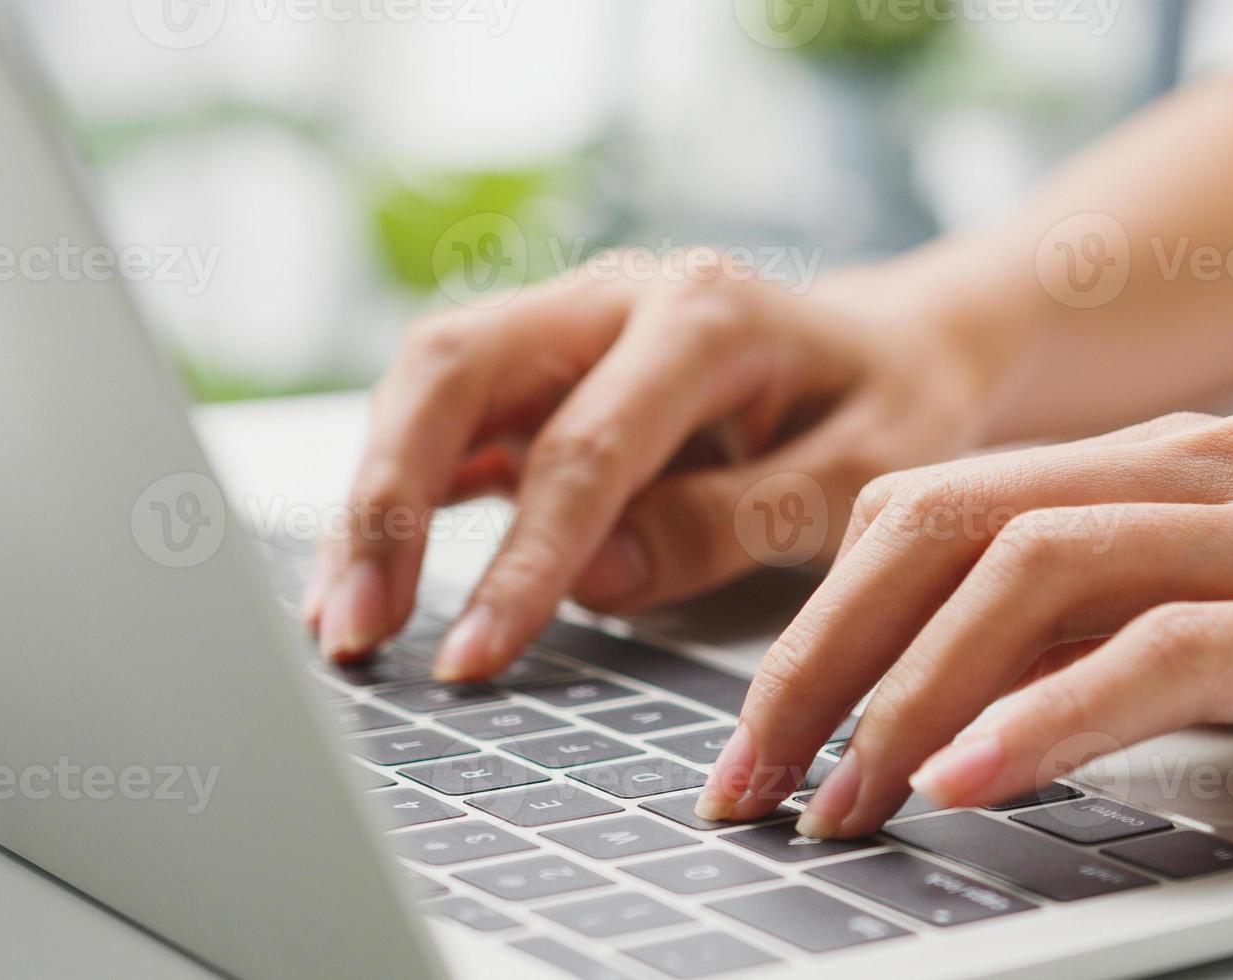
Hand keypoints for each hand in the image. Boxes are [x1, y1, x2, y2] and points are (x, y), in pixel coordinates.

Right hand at [306, 252, 996, 680]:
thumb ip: (733, 521)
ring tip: (339, 624)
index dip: (523, 560)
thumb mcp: (862, 473)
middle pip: (456, 370)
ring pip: (424, 386)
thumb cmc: (889, 410)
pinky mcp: (537, 366)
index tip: (474, 657)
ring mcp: (564, 321)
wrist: (893, 347)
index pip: (585, 445)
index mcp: (703, 312)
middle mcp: (613, 295)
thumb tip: (593, 578)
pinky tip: (358, 585)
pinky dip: (391, 500)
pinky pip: (440, 420)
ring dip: (369, 502)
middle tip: (356, 630)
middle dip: (388, 504)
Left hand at [697, 412, 1232, 837]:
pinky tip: (974, 777)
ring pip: (1034, 575)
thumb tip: (1006, 706)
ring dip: (908, 694)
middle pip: (948, 528)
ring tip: (835, 801)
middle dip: (820, 658)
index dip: (824, 617)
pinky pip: (1168, 649)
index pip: (944, 509)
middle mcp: (1214, 476)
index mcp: (1183, 466)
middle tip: (750, 783)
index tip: (761, 733)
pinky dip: (1054, 712)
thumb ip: (1159, 620)